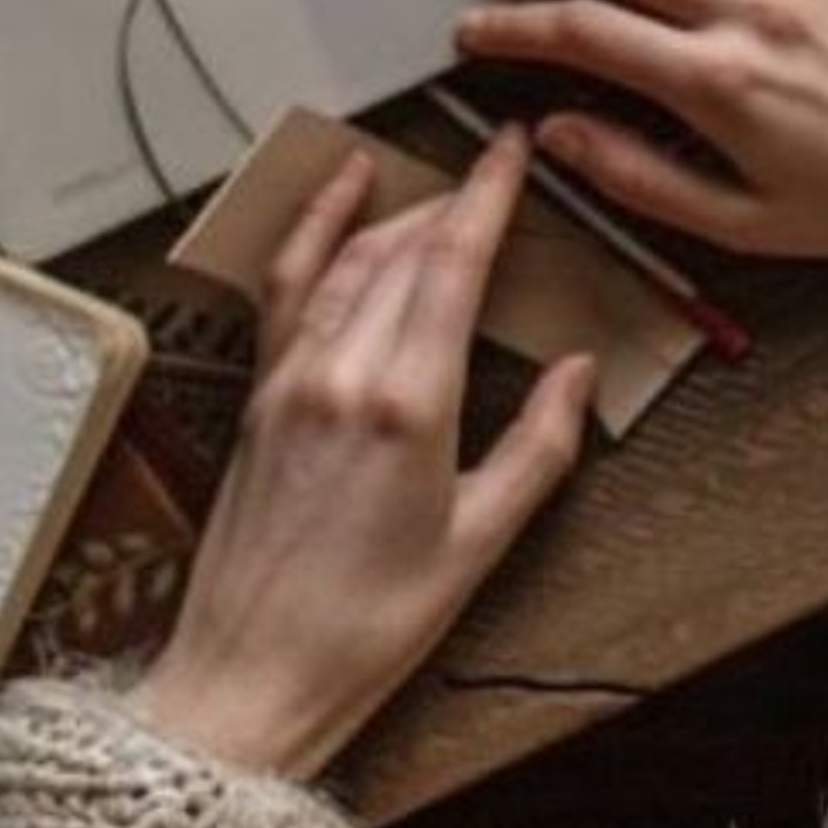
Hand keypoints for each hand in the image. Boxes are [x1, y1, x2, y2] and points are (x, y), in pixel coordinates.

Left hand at [133, 131, 593, 778]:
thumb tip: (578, 374)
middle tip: (496, 177)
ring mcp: (290, 376)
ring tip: (439, 190)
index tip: (512, 147)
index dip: (488, 193)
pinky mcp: (256, 392)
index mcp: (406, 405)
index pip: (453, 262)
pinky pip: (289, 284)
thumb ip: (538, 449)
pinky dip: (314, 228)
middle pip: (405, 250)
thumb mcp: (478, 547)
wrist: (249, 680)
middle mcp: (342, 372)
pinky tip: (334, 197)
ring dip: (398, 213)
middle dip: (456, 202)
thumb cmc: (365, 630)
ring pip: (350, 257)